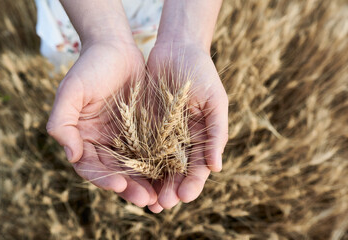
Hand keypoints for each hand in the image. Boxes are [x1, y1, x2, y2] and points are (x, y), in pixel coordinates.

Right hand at [46, 41, 156, 206]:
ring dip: (147, 183)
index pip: (91, 167)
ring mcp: (124, 138)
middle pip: (116, 172)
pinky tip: (170, 176)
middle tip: (146, 200)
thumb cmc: (90, 67)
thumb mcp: (71, 91)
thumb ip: (62, 123)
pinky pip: (151, 152)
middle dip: (130, 188)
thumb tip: (71, 156)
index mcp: (83, 138)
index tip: (120, 185)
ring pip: (136, 168)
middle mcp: (103, 143)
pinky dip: (159, 166)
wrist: (116, 48)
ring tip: (159, 197)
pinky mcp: (144, 131)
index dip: (103, 178)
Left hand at [146, 43, 228, 211]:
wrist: (177, 49)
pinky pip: (138, 148)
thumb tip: (216, 168)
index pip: (198, 168)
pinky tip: (130, 178)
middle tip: (162, 205)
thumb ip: (217, 133)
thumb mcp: (215, 102)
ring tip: (146, 201)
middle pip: (176, 173)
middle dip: (170, 190)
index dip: (193, 183)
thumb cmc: (202, 73)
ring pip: (156, 166)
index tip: (185, 197)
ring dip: (152, 184)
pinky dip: (136, 165)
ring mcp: (161, 135)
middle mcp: (181, 141)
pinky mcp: (142, 126)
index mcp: (201, 138)